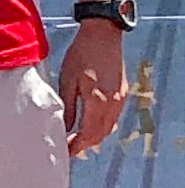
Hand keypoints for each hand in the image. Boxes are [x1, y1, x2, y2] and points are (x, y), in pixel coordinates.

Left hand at [57, 19, 127, 157]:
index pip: (88, 134)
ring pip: (108, 127)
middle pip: (100, 134)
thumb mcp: (67, 80)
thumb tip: (65, 126)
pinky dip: (102, 126)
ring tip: (77, 140)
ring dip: (94, 136)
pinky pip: (113, 117)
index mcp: (97, 101)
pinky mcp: (123, 92)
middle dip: (85, 144)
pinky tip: (91, 125)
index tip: (66, 152)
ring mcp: (120, 98)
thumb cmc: (81, 54)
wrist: (103, 35)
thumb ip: (68, 106)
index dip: (77, 146)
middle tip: (70, 149)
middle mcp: (112, 103)